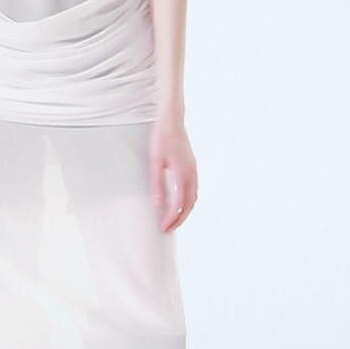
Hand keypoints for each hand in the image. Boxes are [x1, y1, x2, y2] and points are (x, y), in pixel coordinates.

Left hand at [149, 117, 197, 233]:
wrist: (172, 119)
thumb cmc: (162, 136)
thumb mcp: (155, 160)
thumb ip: (157, 182)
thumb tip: (158, 203)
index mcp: (182, 173)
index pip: (180, 204)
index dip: (172, 218)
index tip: (163, 227)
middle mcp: (191, 173)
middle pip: (189, 205)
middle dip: (179, 220)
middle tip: (168, 229)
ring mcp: (193, 170)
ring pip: (193, 199)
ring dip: (185, 212)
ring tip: (173, 220)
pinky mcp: (192, 167)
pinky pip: (194, 190)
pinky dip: (188, 202)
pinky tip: (180, 204)